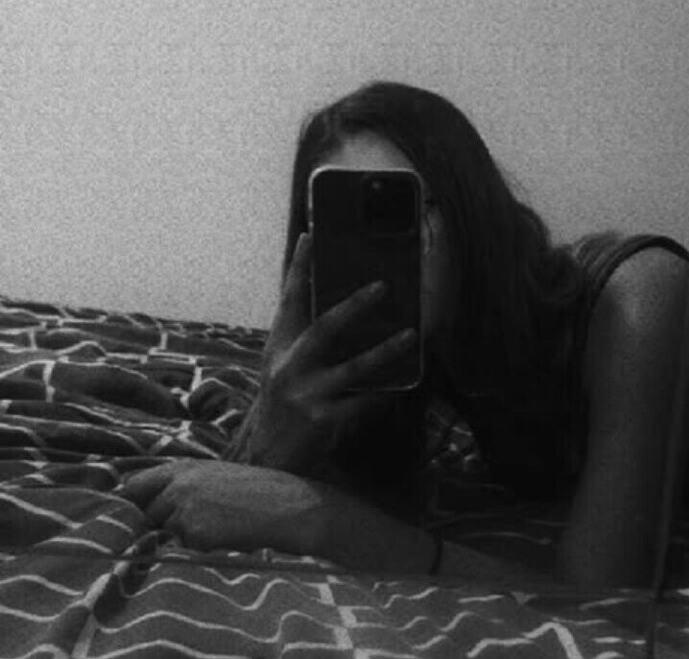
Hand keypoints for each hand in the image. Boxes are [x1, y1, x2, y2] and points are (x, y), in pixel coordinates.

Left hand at [119, 459, 335, 556]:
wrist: (289, 506)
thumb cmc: (258, 492)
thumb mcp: (217, 476)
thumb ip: (184, 486)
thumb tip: (152, 507)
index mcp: (183, 468)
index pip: (134, 486)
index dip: (131, 503)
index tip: (135, 516)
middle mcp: (177, 485)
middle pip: (145, 514)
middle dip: (159, 524)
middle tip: (194, 525)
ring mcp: (184, 508)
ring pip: (165, 533)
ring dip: (182, 537)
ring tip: (218, 527)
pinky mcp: (194, 532)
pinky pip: (184, 548)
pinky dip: (199, 548)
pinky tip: (225, 537)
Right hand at [245, 232, 418, 469]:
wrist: (269, 459)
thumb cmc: (286, 403)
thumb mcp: (285, 367)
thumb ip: (306, 338)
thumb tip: (348, 306)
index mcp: (280, 347)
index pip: (289, 300)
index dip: (298, 268)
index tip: (310, 237)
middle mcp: (289, 367)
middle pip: (324, 329)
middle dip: (354, 306)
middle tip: (383, 286)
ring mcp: (306, 394)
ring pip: (354, 368)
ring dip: (386, 350)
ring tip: (412, 335)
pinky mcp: (322, 421)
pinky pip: (363, 403)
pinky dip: (385, 392)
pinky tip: (406, 382)